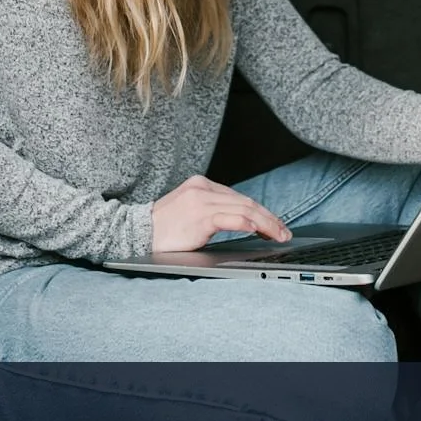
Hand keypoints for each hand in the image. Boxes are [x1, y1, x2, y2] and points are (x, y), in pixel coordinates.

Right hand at [150, 175, 291, 252]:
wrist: (137, 234)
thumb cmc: (162, 229)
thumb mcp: (188, 211)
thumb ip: (211, 210)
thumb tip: (241, 222)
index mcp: (200, 184)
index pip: (238, 197)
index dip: (260, 211)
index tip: (273, 224)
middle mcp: (203, 188)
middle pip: (246, 201)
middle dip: (269, 218)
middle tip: (284, 232)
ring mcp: (202, 201)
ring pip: (245, 209)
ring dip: (267, 224)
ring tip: (279, 235)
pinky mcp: (201, 216)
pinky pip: (235, 219)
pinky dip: (253, 225)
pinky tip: (262, 232)